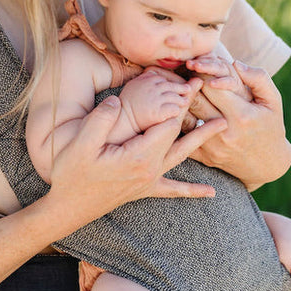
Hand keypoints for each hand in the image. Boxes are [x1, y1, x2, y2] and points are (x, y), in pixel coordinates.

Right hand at [47, 95, 227, 227]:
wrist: (68, 208)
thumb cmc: (71, 175)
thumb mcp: (80, 144)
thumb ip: (100, 120)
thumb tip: (116, 100)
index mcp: (138, 155)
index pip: (167, 123)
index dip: (180, 102)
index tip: (191, 82)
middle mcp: (149, 169)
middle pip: (179, 136)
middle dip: (195, 113)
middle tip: (214, 94)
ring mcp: (149, 180)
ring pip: (181, 157)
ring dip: (202, 140)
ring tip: (222, 127)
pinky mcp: (144, 189)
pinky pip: (173, 190)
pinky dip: (192, 190)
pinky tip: (211, 192)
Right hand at [118, 69, 200, 133]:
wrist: (121, 121)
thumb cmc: (126, 104)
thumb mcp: (133, 86)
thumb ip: (144, 78)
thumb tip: (153, 73)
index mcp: (146, 79)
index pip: (163, 79)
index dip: (170, 82)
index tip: (175, 85)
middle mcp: (152, 88)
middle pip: (171, 86)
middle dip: (181, 88)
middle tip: (188, 90)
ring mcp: (155, 100)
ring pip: (174, 97)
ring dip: (181, 100)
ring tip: (184, 102)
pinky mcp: (158, 112)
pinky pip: (173, 109)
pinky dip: (176, 110)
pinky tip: (177, 113)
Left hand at [187, 61, 290, 189]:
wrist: (267, 164)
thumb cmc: (270, 126)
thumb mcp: (273, 101)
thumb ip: (258, 78)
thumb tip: (235, 63)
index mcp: (242, 115)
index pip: (211, 86)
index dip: (203, 72)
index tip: (201, 65)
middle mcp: (224, 132)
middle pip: (195, 99)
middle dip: (189, 83)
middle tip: (186, 73)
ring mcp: (211, 146)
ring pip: (184, 117)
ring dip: (181, 101)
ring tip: (182, 90)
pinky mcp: (202, 156)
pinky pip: (182, 135)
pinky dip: (178, 121)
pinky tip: (180, 110)